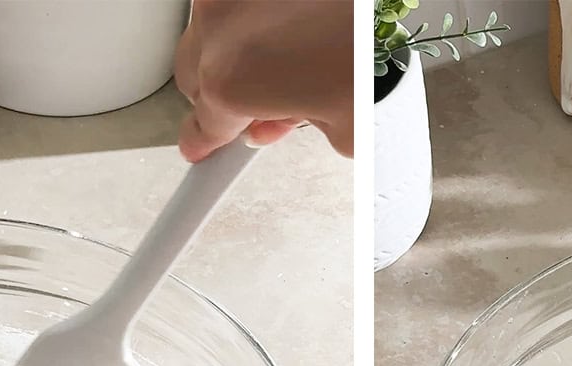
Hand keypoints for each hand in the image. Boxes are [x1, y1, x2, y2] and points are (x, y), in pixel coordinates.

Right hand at [174, 0, 353, 161]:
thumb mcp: (348, 126)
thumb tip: (278, 123)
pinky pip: (230, 2)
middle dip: (225, 92)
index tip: (204, 146)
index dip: (209, 142)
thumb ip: (296, 129)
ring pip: (207, 31)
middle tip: (268, 101)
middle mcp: (217, 26)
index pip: (204, 127)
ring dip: (235, 47)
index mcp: (232, 79)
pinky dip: (251, 15)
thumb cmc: (377, 48)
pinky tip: (291, 22)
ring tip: (292, 53)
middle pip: (194, 75)